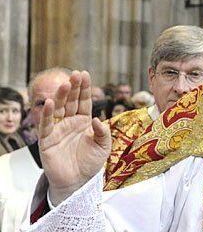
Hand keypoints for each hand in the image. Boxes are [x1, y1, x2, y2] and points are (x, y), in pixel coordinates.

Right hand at [39, 70, 110, 204]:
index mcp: (84, 121)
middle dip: (73, 88)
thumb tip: (97, 120)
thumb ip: (103, 133)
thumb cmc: (90, 163)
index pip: (83, 101)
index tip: (84, 74)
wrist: (78, 182)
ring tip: (65, 84)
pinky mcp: (47, 140)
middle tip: (75, 75)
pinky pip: (46, 125)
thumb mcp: (103, 146)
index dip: (84, 88)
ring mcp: (58, 130)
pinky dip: (46, 114)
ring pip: (58, 109)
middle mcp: (70, 122)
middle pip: (70, 101)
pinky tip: (49, 102)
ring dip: (60, 96)